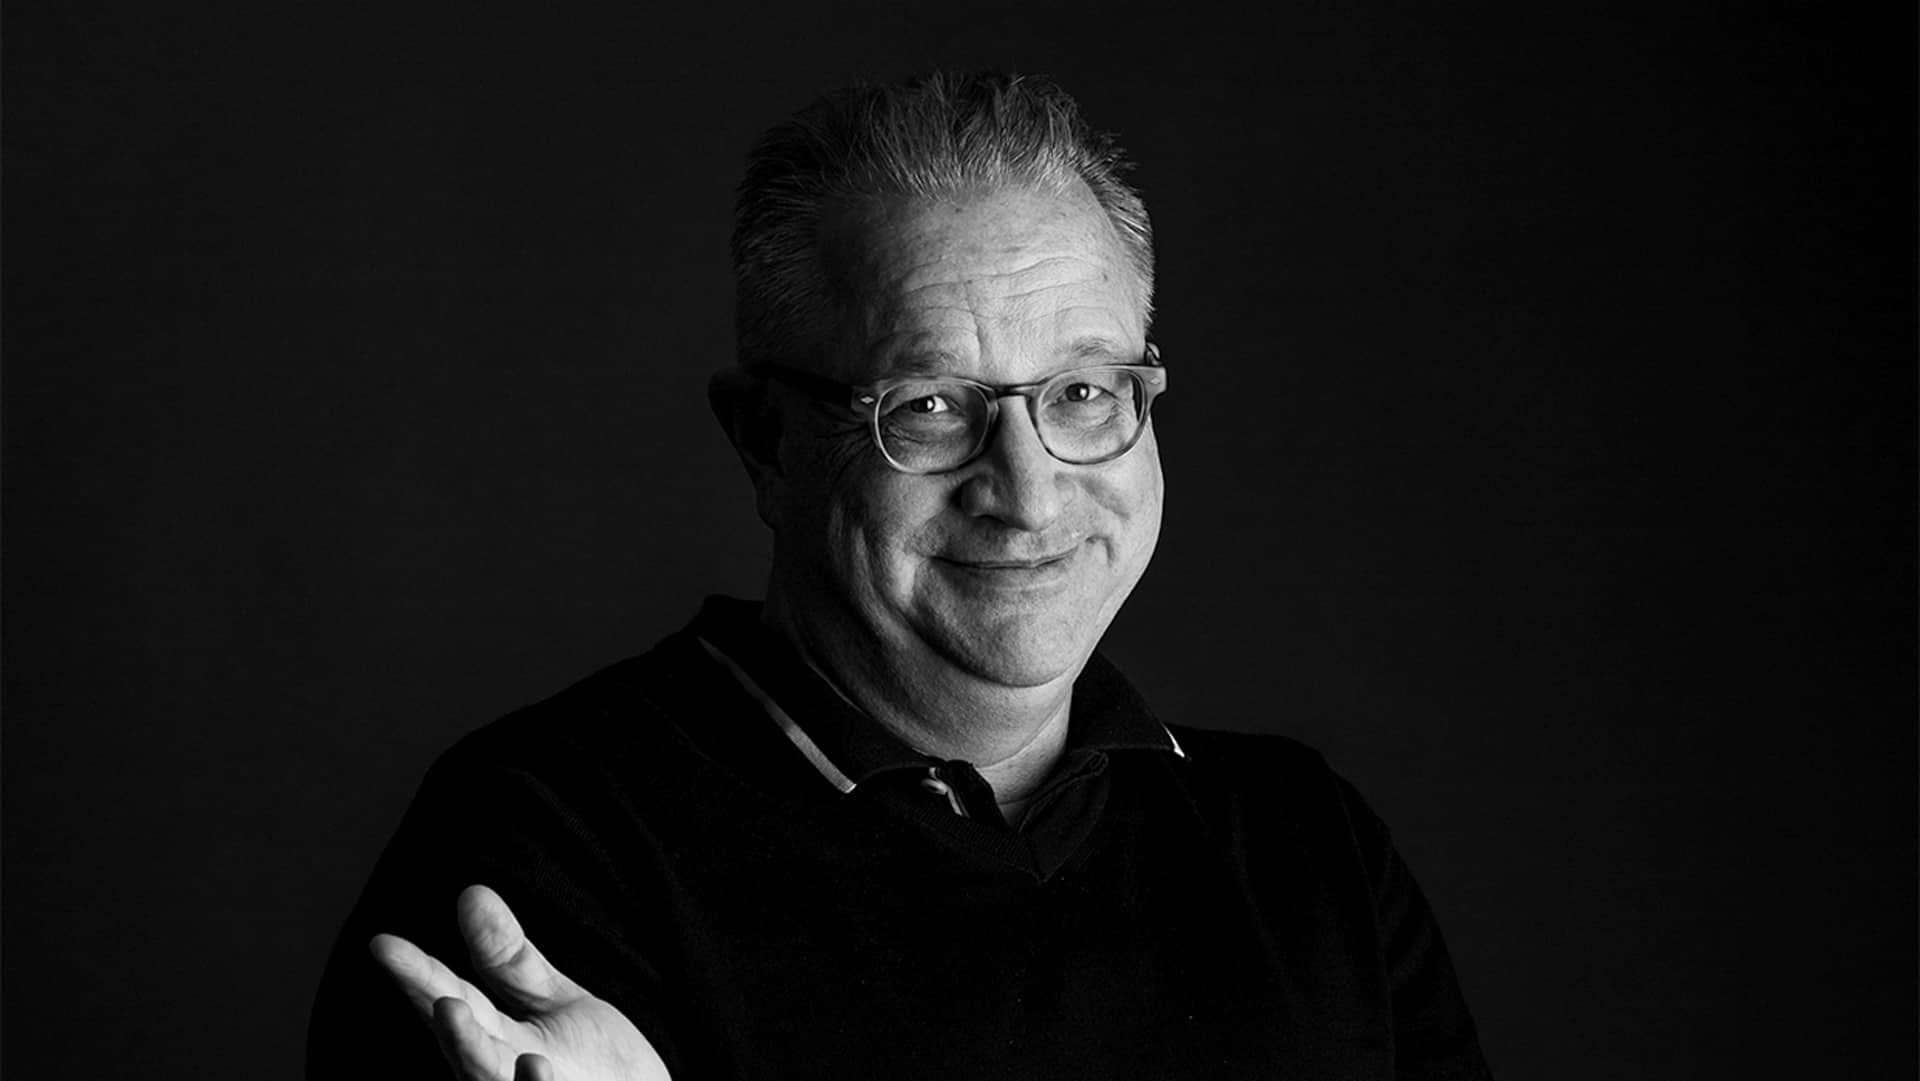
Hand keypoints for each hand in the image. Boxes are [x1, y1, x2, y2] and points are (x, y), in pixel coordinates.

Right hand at [371, 884, 671, 1080]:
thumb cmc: (595, 1060)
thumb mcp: (551, 1000)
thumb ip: (509, 959)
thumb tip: (470, 892)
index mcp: (489, 1039)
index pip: (447, 998)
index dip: (417, 975)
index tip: (382, 944)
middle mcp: (495, 1074)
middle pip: (466, 1047)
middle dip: (448, 1024)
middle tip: (439, 996)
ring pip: (489, 1080)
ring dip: (474, 1054)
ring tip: (456, 1014)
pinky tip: (533, 1064)